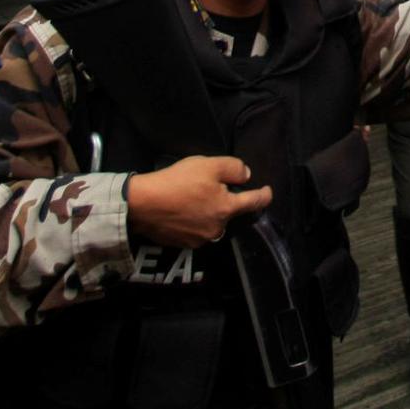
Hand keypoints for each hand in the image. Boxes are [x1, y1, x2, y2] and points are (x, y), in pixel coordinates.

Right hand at [126, 155, 271, 248]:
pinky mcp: (182, 244)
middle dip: (226, 201)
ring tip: (193, 200)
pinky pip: (196, 231)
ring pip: (212, 223)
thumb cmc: (177, 181)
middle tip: (210, 188)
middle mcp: (217, 229)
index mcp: (227, 209)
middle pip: (229, 212)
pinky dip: (194, 222)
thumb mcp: (209, 164)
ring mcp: (199, 239)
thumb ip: (234, 168)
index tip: (268, 191)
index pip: (255, 202)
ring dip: (209, 213)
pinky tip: (182, 211)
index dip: (264, 195)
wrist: (141, 203)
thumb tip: (246, 176)